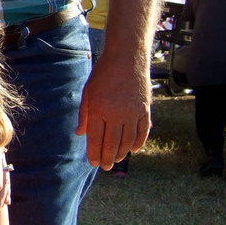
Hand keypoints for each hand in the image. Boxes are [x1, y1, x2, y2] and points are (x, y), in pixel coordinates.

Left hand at [77, 51, 150, 169]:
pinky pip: (142, 131)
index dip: (94, 153)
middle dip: (107, 157)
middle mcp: (116, 113)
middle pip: (112, 143)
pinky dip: (138, 142)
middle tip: (104, 166)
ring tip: (116, 160)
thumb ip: (84, 114)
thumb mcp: (88, 92)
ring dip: (121, 153)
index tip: (93, 163)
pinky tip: (133, 149)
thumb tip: (80, 134)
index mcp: (99, 109)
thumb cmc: (103, 73)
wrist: (127, 57)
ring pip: (128, 140)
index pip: (96, 138)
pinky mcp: (145, 109)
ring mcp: (133, 113)